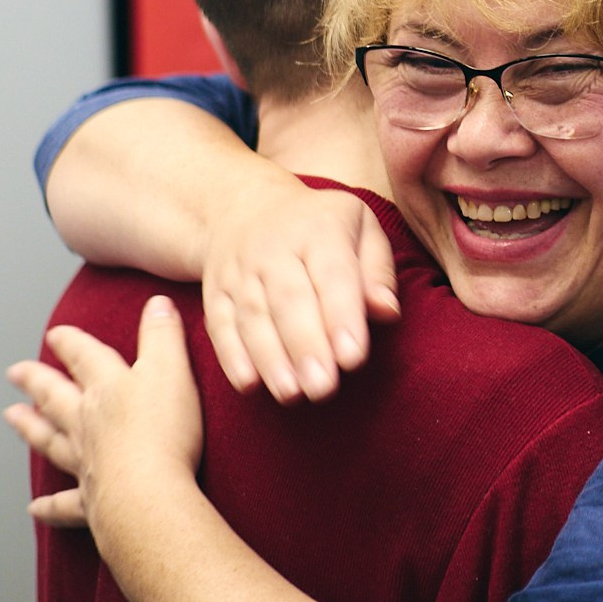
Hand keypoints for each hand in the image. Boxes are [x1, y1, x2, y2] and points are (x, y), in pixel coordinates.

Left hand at [4, 296, 206, 530]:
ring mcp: (85, 462)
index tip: (55, 334)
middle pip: (55, 396)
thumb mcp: (171, 370)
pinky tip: (35, 508)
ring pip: (50, 441)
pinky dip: (49, 506)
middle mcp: (87, 423)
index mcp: (107, 388)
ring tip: (12, 418)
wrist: (149, 495)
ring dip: (31, 428)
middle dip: (36, 381)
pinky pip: (64, 503)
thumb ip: (162, 335)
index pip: (83, 356)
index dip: (70, 343)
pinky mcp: (91, 500)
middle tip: (14, 372)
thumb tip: (156, 302)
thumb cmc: (163, 433)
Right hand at [202, 180, 399, 403]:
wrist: (244, 207)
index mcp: (319, 229)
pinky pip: (220, 325)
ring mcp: (239, 271)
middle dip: (306, 347)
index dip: (341, 316)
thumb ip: (377, 271)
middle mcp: (273, 247)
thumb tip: (386, 311)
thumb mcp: (360, 227)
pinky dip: (231, 356)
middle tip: (323, 388)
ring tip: (292, 394)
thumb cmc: (320, 227)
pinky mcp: (216, 293)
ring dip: (271, 358)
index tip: (353, 358)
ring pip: (253, 317)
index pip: (332, 275)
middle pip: (289, 300)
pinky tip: (249, 384)